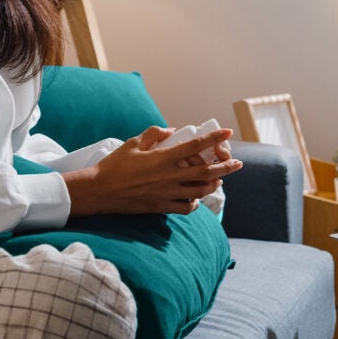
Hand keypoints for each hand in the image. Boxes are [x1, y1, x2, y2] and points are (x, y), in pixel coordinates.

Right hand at [64, 126, 241, 215]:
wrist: (99, 191)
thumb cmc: (114, 166)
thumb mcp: (133, 143)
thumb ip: (154, 134)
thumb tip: (172, 131)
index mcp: (163, 158)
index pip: (195, 146)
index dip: (213, 139)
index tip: (227, 133)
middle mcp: (169, 177)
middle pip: (206, 173)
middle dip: (225, 167)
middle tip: (237, 163)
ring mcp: (167, 194)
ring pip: (200, 191)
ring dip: (213, 185)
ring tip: (219, 180)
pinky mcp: (161, 207)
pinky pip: (186, 207)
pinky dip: (195, 203)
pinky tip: (195, 198)